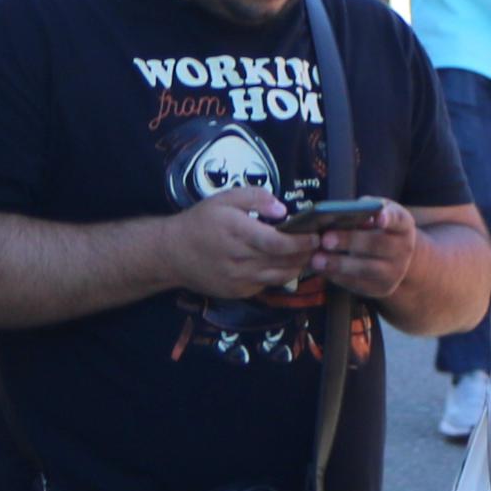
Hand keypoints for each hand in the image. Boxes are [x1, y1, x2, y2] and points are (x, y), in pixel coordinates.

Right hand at [160, 190, 310, 301]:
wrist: (172, 254)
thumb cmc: (200, 222)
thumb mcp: (224, 198)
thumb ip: (255, 197)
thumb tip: (282, 209)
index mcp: (237, 232)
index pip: (278, 243)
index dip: (301, 242)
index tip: (315, 235)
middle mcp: (239, 259)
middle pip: (283, 262)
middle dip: (305, 254)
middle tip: (319, 245)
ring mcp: (239, 280)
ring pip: (279, 277)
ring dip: (298, 267)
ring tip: (307, 255)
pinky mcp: (238, 292)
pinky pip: (266, 285)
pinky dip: (280, 275)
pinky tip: (286, 265)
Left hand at [292, 200, 418, 301]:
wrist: (395, 259)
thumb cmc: (378, 228)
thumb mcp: (377, 214)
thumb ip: (364, 210)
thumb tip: (340, 212)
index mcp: (403, 226)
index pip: (398, 220)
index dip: (389, 218)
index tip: (379, 217)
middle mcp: (403, 250)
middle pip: (377, 245)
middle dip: (350, 241)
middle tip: (325, 240)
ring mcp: (395, 272)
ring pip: (366, 269)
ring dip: (339, 264)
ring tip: (317, 260)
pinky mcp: (381, 288)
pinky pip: (358, 284)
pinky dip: (337, 277)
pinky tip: (321, 270)